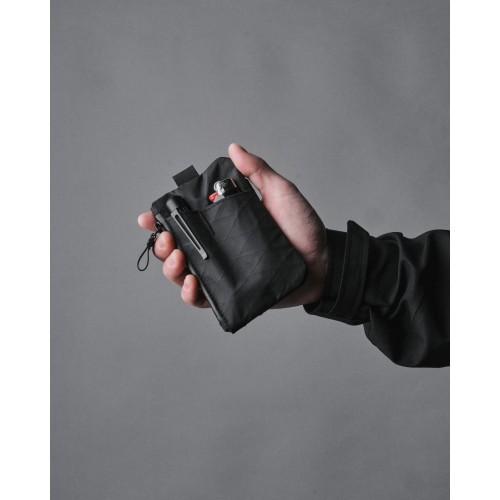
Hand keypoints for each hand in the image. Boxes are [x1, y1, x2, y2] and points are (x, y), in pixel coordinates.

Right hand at [138, 144, 327, 307]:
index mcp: (224, 224)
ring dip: (171, 269)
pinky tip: (191, 284)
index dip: (163, 219)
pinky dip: (191, 294)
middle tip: (168, 240)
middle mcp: (219, 248)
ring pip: (184, 274)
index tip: (149, 216)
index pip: (186, 222)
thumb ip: (258, 171)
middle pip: (178, 248)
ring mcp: (224, 271)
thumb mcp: (280, 193)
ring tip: (178, 260)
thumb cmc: (302, 227)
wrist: (322, 261)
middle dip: (163, 245)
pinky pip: (204, 299)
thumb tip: (234, 148)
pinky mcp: (231, 292)